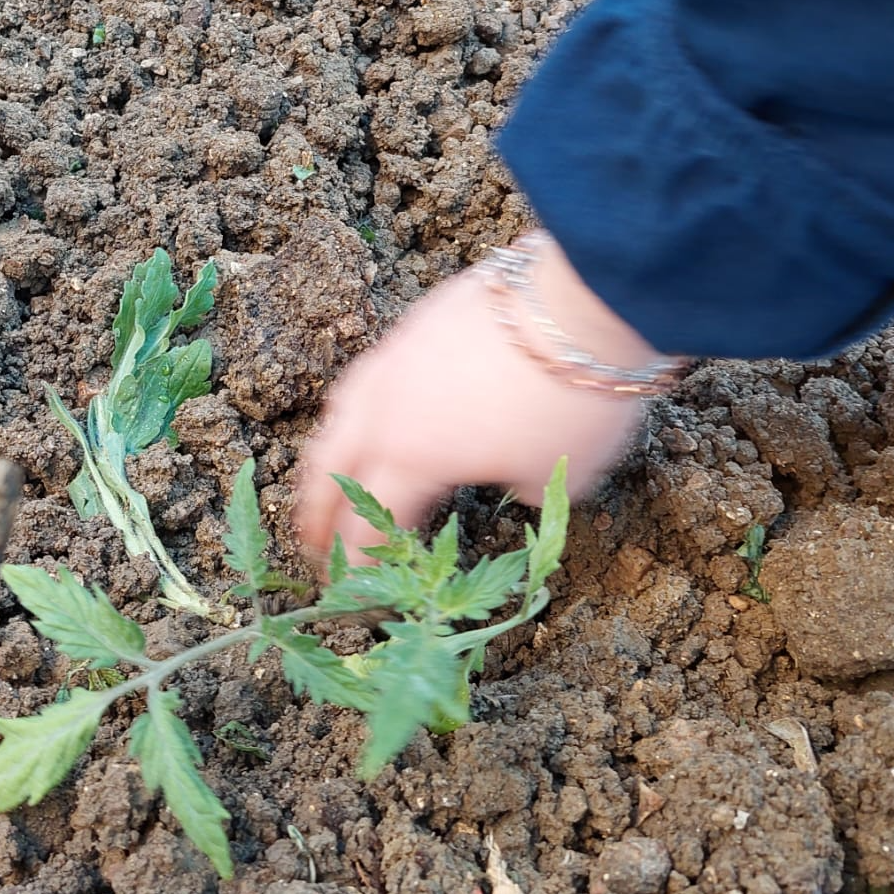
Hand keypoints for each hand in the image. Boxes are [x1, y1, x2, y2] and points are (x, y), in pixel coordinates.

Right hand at [293, 238, 654, 554]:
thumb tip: (512, 488)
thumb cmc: (569, 402)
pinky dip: (354, 414)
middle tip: (313, 547)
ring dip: (326, 461)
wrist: (580, 299)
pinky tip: (371, 414)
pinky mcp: (410, 327)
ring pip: (337, 419)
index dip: (358, 567)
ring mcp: (391, 363)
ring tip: (328, 481)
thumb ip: (521, 495)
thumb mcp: (556, 477)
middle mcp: (384, 412)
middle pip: (328, 472)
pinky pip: (363, 381)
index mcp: (411, 459)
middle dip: (316, 516)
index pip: (368, 526)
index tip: (356, 594)